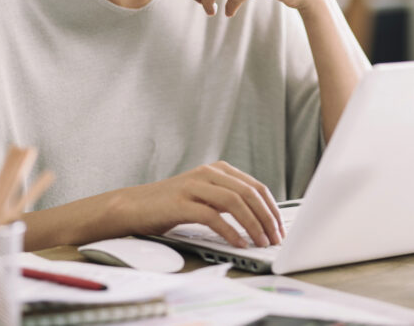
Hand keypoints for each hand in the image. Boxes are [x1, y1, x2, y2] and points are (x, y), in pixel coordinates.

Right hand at [119, 161, 283, 247]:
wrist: (134, 206)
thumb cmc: (170, 205)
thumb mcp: (204, 196)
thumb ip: (227, 200)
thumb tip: (259, 219)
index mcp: (218, 169)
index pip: (255, 186)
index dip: (272, 208)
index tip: (280, 228)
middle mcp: (208, 173)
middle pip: (249, 193)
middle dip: (267, 218)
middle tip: (276, 238)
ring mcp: (194, 186)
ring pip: (234, 202)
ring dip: (253, 225)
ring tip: (261, 242)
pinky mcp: (181, 203)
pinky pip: (213, 216)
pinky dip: (229, 231)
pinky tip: (238, 243)